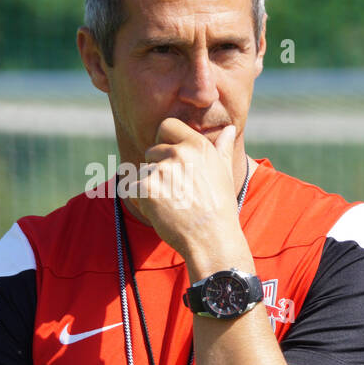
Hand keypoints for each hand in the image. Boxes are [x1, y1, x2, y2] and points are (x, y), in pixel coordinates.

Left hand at [130, 119, 243, 261]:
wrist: (212, 239)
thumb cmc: (220, 207)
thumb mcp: (224, 173)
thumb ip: (223, 148)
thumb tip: (230, 129)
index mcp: (197, 145)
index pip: (166, 125)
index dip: (163, 139)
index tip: (169, 157)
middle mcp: (179, 153)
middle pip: (151, 151)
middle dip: (157, 169)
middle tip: (176, 192)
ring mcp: (161, 170)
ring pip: (142, 172)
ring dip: (150, 187)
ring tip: (171, 205)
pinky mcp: (146, 188)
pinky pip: (132, 189)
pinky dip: (141, 202)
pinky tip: (161, 213)